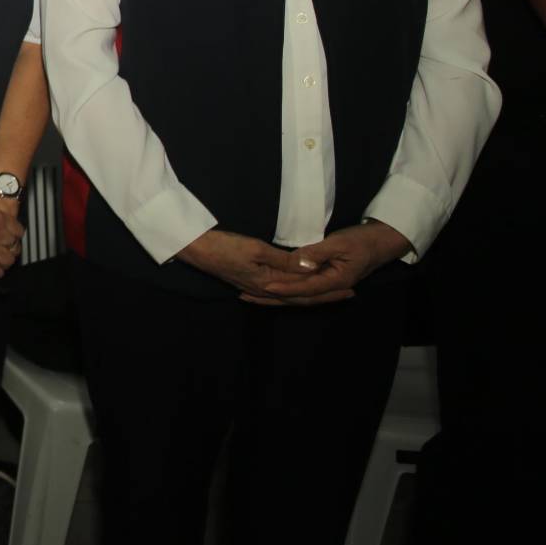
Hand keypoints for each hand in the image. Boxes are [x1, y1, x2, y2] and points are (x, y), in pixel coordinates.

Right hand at [174, 229, 336, 302]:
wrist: (195, 249)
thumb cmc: (225, 247)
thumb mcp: (257, 249)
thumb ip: (285, 260)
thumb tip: (312, 269)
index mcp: (269, 284)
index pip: (306, 290)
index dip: (328, 289)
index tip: (350, 287)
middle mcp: (265, 291)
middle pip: (300, 297)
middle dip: (325, 296)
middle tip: (349, 294)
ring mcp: (255, 288)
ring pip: (289, 297)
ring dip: (309, 296)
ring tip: (328, 295)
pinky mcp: (249, 283)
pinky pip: (277, 294)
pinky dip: (289, 296)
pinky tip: (288, 296)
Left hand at [238, 223, 411, 306]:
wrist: (382, 241)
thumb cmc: (362, 240)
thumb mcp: (339, 243)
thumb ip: (317, 253)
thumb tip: (297, 263)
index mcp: (336, 281)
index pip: (304, 288)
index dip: (284, 288)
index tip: (264, 287)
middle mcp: (330, 287)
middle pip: (298, 297)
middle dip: (272, 298)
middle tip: (246, 296)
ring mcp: (328, 284)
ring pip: (299, 294)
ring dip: (276, 296)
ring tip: (252, 296)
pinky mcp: (325, 278)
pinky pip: (303, 287)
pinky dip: (286, 289)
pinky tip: (272, 290)